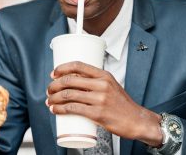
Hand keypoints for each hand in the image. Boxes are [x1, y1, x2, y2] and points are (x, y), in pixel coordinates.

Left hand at [46, 61, 161, 146]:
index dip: (62, 68)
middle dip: (54, 85)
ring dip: (54, 98)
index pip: (78, 65)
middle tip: (49, 90)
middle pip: (70, 80)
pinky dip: (60, 109)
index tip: (53, 73)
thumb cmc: (122, 104)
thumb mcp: (111, 85)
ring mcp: (99, 99)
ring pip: (68, 95)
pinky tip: (55, 110)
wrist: (136, 120)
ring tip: (49, 101)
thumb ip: (95, 81)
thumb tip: (74, 81)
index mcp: (104, 75)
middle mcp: (101, 85)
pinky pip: (73, 109)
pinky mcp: (97, 114)